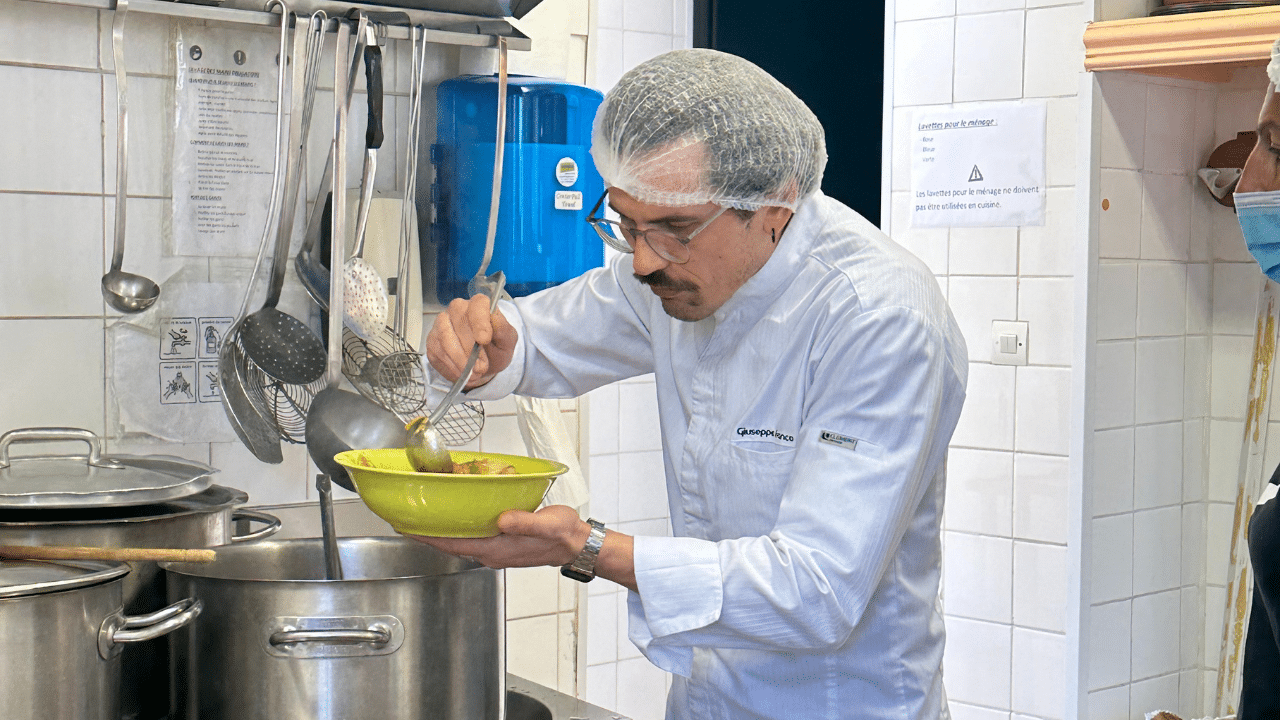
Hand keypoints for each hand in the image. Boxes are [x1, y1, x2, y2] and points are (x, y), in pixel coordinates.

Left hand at [405, 505, 587, 568]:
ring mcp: (496, 550)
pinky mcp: (502, 545)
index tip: (405, 528)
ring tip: (425, 517)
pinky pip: (472, 538)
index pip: (452, 544)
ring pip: (460, 541)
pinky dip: (459, 529)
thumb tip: (502, 519)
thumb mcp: (547, 524)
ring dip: (442, 531)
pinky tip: (457, 518)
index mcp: (496, 548)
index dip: (427, 537)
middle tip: (406, 518)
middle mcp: (491, 552)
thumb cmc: (564, 535)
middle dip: (427, 533)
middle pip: (450, 544)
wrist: (576, 545)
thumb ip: (524, 522)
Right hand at [425, 295, 516, 389]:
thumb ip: (503, 329)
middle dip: (470, 350)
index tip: (484, 340)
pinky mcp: (432, 341)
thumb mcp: (507, 341)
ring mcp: (442, 324)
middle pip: (458, 322)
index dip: (479, 322)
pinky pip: (437, 353)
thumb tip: (494, 318)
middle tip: (481, 367)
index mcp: (479, 305)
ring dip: (460, 360)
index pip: (477, 305)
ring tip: (473, 373)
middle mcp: (457, 309)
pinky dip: (451, 367)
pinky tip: (462, 373)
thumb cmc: (495, 349)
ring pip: (444, 339)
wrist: (483, 365)